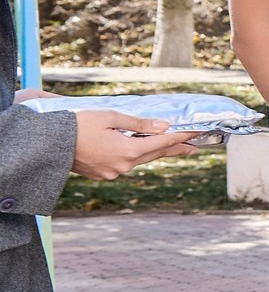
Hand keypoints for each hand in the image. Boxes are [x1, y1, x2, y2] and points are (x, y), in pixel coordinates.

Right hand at [69, 111, 195, 179]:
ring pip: (140, 160)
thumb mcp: (110, 117)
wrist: (47, 143)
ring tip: (171, 146)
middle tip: (194, 145)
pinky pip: (125, 164)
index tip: (197, 133)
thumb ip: (139, 124)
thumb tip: (164, 127)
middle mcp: (123, 165)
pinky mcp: (102, 174)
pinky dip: (134, 155)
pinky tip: (139, 149)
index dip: (182, 136)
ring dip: (154, 151)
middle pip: (155, 154)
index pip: (163, 142)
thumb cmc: (76, 124)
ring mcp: (113, 172)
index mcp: (128, 150)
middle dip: (175, 148)